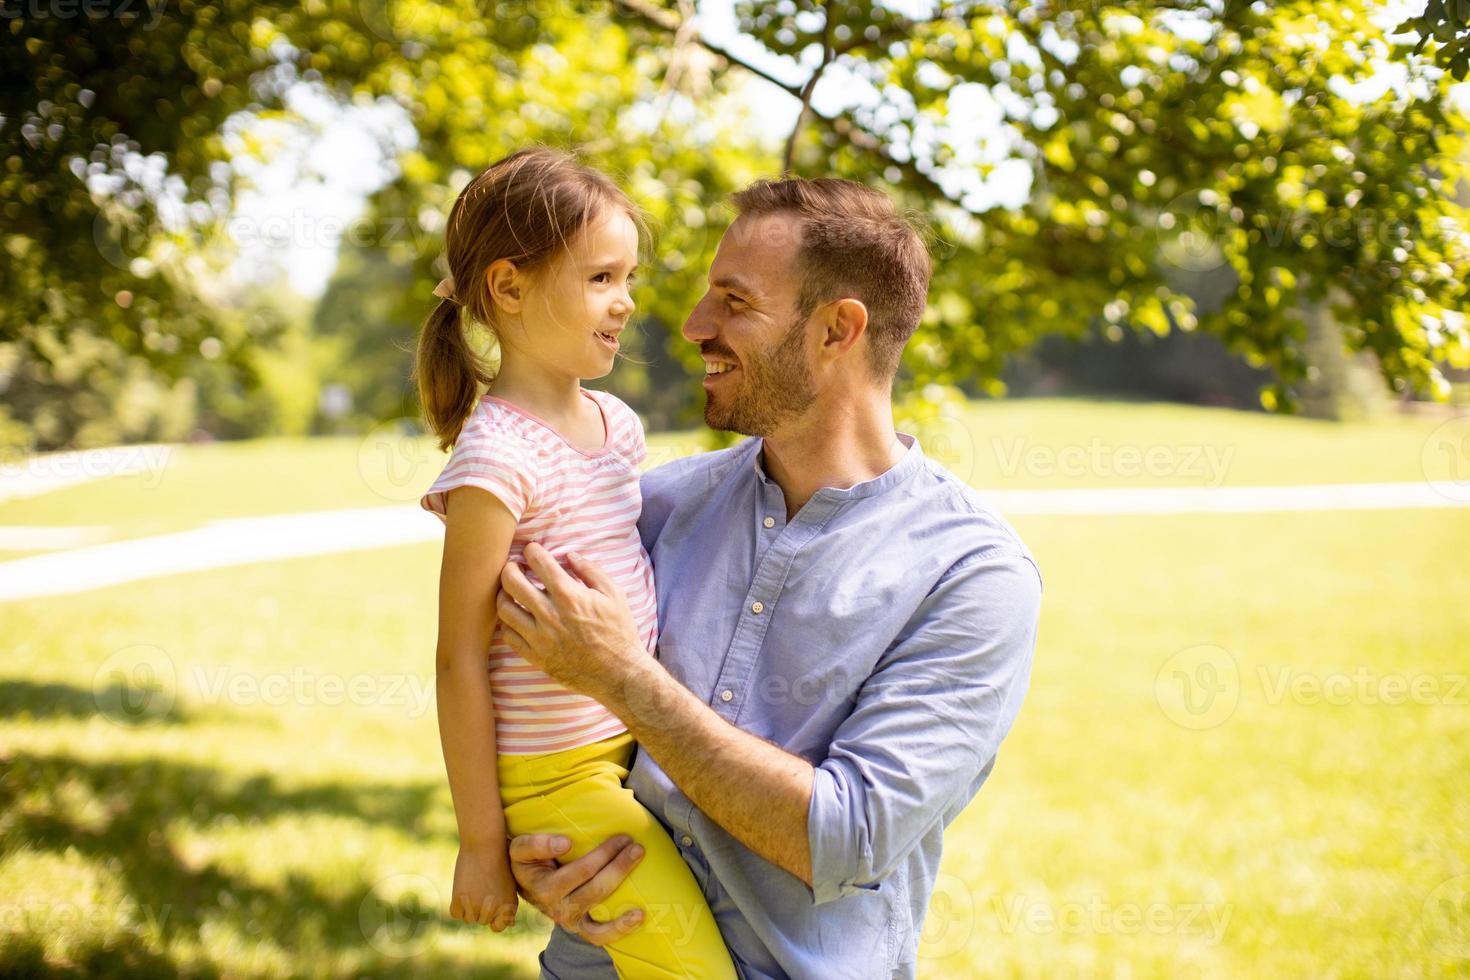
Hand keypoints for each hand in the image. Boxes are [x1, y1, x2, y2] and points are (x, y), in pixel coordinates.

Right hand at [450, 844, 519, 931]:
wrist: (485, 844)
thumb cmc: (500, 860)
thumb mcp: (510, 884)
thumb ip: (508, 905)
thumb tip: (510, 925)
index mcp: (508, 906)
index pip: (498, 927)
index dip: (493, 916)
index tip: (490, 902)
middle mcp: (493, 909)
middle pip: (481, 920)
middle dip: (480, 907)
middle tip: (481, 886)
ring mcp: (476, 905)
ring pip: (468, 918)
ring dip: (468, 906)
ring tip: (474, 885)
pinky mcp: (460, 898)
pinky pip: (456, 913)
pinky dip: (457, 904)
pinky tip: (463, 889)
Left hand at [496, 542, 644, 701]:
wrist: (618, 673)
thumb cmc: (619, 632)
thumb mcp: (614, 594)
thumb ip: (590, 571)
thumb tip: (569, 556)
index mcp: (569, 595)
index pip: (539, 562)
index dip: (532, 550)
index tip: (532, 550)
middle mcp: (549, 614)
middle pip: (512, 582)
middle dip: (509, 568)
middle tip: (514, 566)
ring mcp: (539, 637)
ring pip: (504, 609)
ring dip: (503, 594)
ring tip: (509, 591)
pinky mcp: (535, 656)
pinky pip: (509, 635)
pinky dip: (507, 622)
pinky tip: (516, 617)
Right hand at [507, 832, 646, 945]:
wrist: (525, 883)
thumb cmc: (527, 860)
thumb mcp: (520, 848)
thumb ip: (536, 844)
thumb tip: (566, 843)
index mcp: (544, 888)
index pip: (581, 871)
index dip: (603, 854)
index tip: (621, 837)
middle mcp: (558, 908)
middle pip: (596, 888)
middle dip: (619, 865)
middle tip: (635, 845)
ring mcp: (571, 920)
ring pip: (601, 908)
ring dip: (623, 885)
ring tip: (639, 866)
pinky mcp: (580, 928)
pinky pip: (600, 936)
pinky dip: (620, 928)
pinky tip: (639, 915)